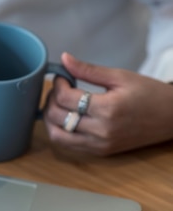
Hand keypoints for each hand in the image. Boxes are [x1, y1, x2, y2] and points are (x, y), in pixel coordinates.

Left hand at [44, 52, 172, 155]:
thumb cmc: (150, 94)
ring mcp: (99, 144)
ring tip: (58, 105)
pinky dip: (61, 131)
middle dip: (50, 100)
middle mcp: (101, 130)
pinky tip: (66, 118)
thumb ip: (88, 70)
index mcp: (107, 109)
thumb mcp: (120, 76)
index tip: (62, 77)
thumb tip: (64, 59)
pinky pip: (68, 145)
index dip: (58, 84)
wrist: (172, 118)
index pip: (65, 98)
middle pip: (57, 117)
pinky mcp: (100, 152)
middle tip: (58, 89)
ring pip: (57, 136)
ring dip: (50, 119)